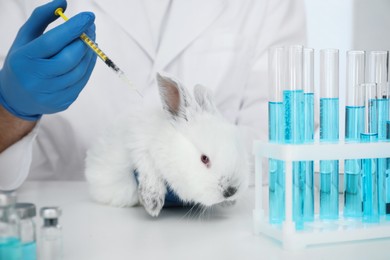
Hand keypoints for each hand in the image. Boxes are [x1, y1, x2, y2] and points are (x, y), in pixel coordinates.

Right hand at [0, 0, 96, 120]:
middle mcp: (36, 79)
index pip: (52, 42)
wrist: (16, 96)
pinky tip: (87, 56)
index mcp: (24, 60)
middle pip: (69, 58)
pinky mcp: (62, 102)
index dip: (73, 28)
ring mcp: (50, 94)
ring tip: (90, 40)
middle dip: (85, 41)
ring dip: (89, 53)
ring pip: (80, 71)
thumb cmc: (23, 60)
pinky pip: (82, 82)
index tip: (89, 16)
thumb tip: (63, 2)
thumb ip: (41, 17)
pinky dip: (88, 66)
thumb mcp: (25, 37)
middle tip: (91, 27)